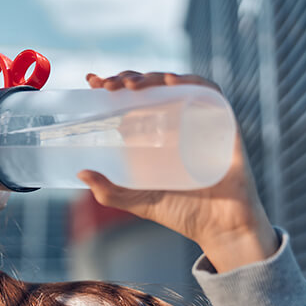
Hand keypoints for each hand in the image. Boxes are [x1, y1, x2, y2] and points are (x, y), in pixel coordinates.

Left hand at [79, 71, 277, 272]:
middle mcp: (178, 123)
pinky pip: (210, 92)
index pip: (134, 100)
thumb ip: (110, 192)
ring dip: (153, 77)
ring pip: (177, 84)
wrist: (221, 229)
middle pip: (152, 87)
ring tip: (131, 84)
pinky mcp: (224, 123)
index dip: (115, 84)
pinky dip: (191, 82)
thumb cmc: (184, 214)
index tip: (92, 81)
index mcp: (157, 135)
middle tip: (108, 85)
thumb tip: (81, 172)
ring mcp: (200, 120)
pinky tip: (170, 82)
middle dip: (128, 78)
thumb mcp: (139, 202)